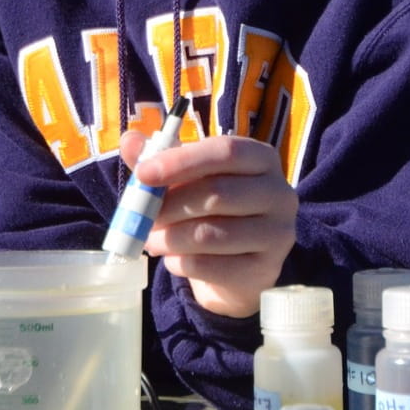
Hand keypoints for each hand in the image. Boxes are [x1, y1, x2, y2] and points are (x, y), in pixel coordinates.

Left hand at [121, 129, 296, 317]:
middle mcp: (279, 192)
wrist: (235, 267)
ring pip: (212, 233)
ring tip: (151, 241)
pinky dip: (182, 263)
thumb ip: (159, 160)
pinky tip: (173, 260)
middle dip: (170, 206)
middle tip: (141, 218)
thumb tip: (129, 140)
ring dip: (170, 238)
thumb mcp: (186, 180)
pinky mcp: (266, 269)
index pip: (225, 151)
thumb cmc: (210, 211)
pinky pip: (214, 267)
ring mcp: (278, 233)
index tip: (143, 174)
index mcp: (261, 158)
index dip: (181, 161)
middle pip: (218, 193)